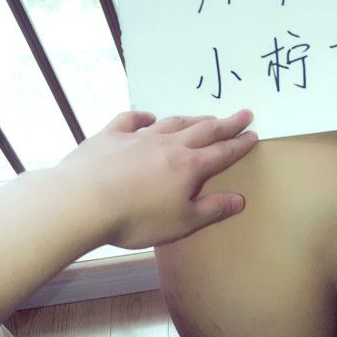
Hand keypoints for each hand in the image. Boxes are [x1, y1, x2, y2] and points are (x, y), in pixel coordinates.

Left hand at [57, 109, 257, 247]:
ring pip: (172, 122)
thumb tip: (240, 200)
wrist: (84, 201)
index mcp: (189, 167)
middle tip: (243, 113)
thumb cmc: (137, 218)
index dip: (239, 145)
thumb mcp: (182, 222)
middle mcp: (168, 145)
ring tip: (204, 116)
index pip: (222, 153)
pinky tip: (148, 116)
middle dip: (225, 123)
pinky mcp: (111, 136)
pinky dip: (142, 116)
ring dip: (191, 119)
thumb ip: (212, 209)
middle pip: (203, 130)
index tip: (253, 134)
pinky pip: (130, 120)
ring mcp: (139, 137)